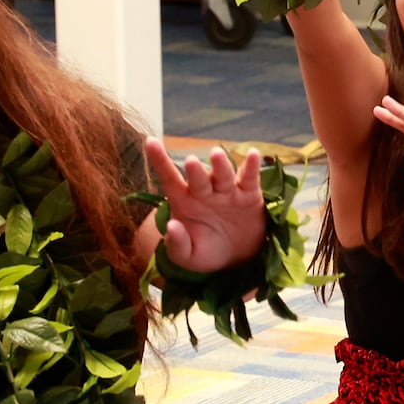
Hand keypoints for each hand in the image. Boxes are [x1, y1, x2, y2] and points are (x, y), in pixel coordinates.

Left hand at [144, 138, 266, 271]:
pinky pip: (250, 178)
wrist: (237, 261)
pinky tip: (253, 155)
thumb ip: (177, 244)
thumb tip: (171, 226)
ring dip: (220, 165)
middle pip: (198, 178)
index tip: (150, 142)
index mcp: (184, 202)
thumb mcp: (187, 256)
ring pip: (223, 175)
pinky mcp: (249, 195)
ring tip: (217, 155)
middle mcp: (204, 192)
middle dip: (195, 170)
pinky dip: (251, 166)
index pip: (169, 179)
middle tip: (191, 162)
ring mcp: (227, 191)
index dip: (160, 160)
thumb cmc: (206, 253)